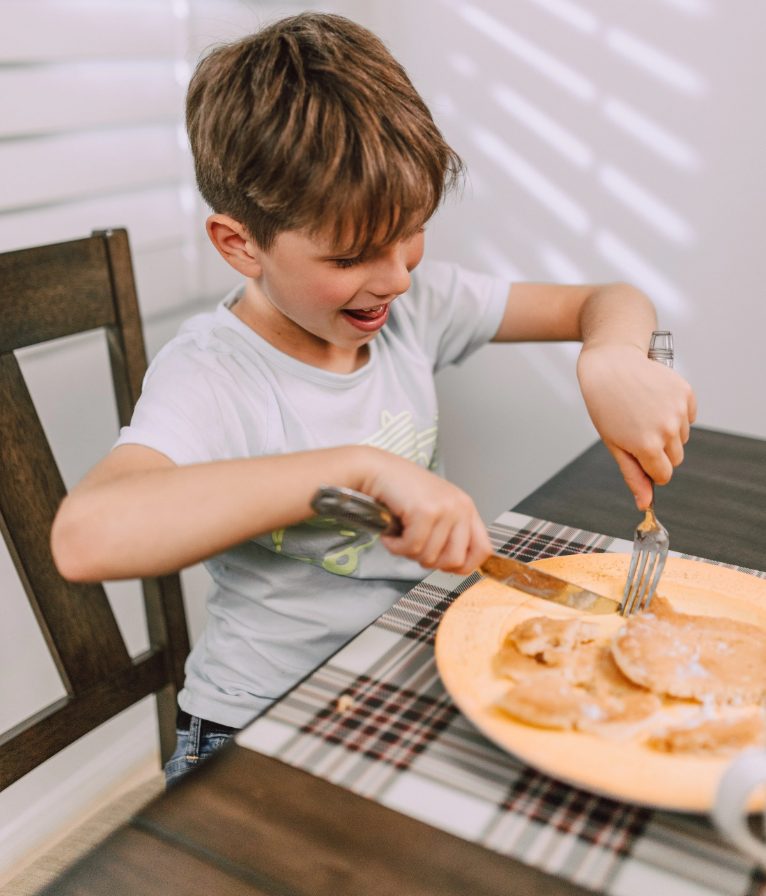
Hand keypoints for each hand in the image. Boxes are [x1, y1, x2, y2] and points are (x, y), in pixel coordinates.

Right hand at [358, 449, 492, 573]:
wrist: (377, 469)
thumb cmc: (401, 491)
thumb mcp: (436, 510)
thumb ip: (449, 534)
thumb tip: (454, 566)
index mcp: (466, 508)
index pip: (483, 549)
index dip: (464, 565)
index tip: (444, 565)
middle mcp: (460, 507)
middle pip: (455, 560)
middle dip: (429, 562)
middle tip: (413, 547)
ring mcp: (445, 509)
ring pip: (430, 557)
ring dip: (408, 552)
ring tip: (399, 534)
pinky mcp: (425, 511)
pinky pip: (412, 547)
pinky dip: (396, 546)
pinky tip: (391, 534)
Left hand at [577, 344, 696, 509]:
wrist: (611, 365)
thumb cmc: (606, 405)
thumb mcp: (614, 445)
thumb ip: (633, 476)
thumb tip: (645, 504)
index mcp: (648, 446)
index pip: (664, 475)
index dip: (652, 469)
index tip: (641, 457)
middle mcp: (667, 429)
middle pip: (675, 458)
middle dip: (659, 451)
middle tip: (637, 430)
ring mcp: (679, 410)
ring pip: (682, 436)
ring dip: (667, 429)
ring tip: (643, 412)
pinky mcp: (686, 393)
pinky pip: (689, 415)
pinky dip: (676, 411)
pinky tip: (655, 400)